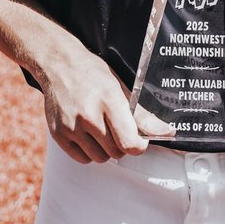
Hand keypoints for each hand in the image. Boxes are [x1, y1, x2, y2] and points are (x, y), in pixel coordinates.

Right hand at [41, 37, 173, 163]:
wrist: (59, 64)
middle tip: (118, 128)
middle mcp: (88, 116)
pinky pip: (82, 159)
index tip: (141, 140)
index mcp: (108, 100)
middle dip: (122, 144)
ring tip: (102, 129)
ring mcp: (71, 127)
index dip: (139, 146)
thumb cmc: (92, 73)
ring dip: (106, 149)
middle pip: (116, 152)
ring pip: (100, 158)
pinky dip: (89, 152)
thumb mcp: (120, 87)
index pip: (129, 142)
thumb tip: (166, 132)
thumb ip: (142, 114)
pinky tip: (89, 134)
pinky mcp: (58, 135)